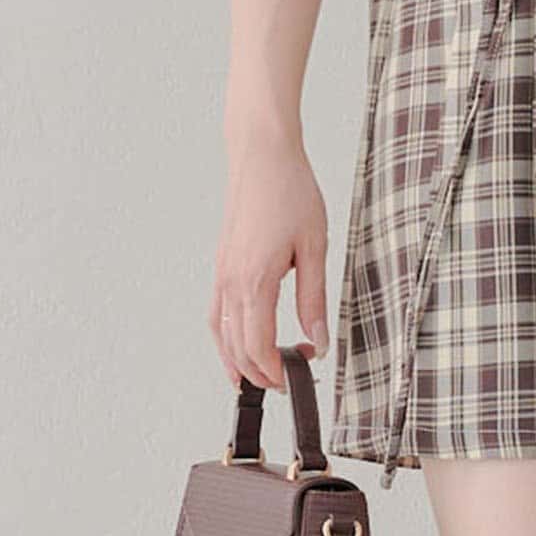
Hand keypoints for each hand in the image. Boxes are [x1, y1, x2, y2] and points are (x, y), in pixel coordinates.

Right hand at [209, 133, 329, 390]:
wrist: (262, 157)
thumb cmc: (290, 193)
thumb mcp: (315, 246)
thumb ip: (314, 298)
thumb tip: (319, 338)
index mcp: (255, 281)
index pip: (258, 346)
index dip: (274, 371)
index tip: (294, 377)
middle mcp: (231, 282)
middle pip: (237, 347)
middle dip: (259, 372)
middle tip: (287, 379)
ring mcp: (222, 274)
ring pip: (221, 334)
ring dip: (238, 360)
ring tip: (258, 377)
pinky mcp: (222, 265)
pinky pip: (217, 313)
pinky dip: (225, 337)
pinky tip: (239, 342)